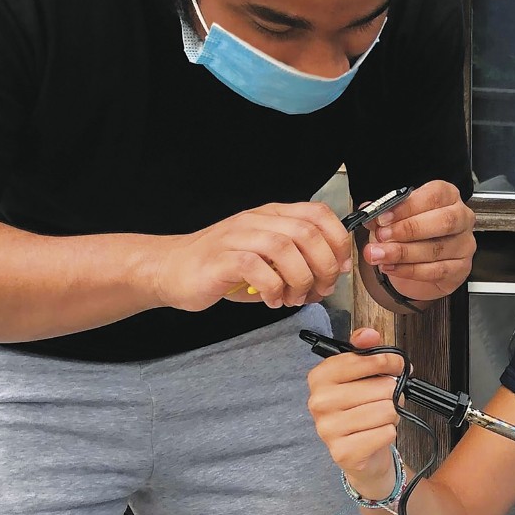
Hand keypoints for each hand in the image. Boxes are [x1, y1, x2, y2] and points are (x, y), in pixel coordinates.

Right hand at [150, 202, 351, 311]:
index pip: (319, 214)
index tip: (342, 267)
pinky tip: (272, 300)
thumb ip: (299, 261)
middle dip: (324, 266)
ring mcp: (238, 237)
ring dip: (300, 280)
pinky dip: (273, 289)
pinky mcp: (221, 258)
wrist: (172, 269)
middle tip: (321, 290)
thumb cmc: (223, 267)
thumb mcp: (268, 258)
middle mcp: (257, 221)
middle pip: (307, 233)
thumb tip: (331, 277)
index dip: (338, 241)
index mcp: (273, 216)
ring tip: (294, 298)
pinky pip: (257, 269)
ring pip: (285, 249)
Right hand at [306, 327, 403, 496]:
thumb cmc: (361, 407)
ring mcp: (327, 429)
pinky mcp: (343, 453)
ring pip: (387, 410)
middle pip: (381, 387)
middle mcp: (318, 402)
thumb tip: (368, 334)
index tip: (396, 365)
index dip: (388, 361)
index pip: (363, 359)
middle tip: (385, 399)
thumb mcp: (362, 374)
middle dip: (391, 393)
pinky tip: (376, 434)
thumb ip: (365, 349)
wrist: (359, 453)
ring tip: (379, 418)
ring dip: (392, 414)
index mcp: (320, 377)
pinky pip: (386, 433)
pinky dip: (389, 433)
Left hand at [361, 181, 475, 301]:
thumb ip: (382, 213)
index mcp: (448, 196)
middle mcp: (462, 218)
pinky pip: (436, 271)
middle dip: (408, 229)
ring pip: (437, 249)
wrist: (423, 263)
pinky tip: (390, 267)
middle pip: (443, 221)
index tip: (383, 217)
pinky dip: (409, 270)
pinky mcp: (461, 268)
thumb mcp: (396, 218)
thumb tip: (367, 211)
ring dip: (403, 253)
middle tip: (381, 236)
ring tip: (378, 254)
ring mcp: (464, 244)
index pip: (434, 195)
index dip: (407, 206)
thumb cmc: (414, 233)